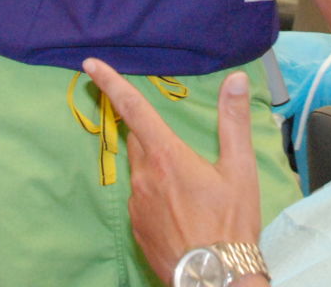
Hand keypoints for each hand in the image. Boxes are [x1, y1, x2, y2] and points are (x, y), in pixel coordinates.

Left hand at [83, 58, 261, 282]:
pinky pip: (142, 198)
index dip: (110, 83)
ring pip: (141, 170)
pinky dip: (157, 194)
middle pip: (138, 140)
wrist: (214, 279)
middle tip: (172, 143)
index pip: (132, 109)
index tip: (90, 65)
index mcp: (166, 156)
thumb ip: (234, 121)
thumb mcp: (240, 170)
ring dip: (157, 167)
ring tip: (189, 187)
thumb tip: (235, 80)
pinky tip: (181, 209)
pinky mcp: (137, 227)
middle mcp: (144, 176)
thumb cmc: (230, 224)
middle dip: (148, 132)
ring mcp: (137, 204)